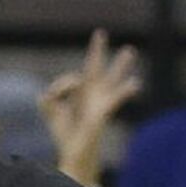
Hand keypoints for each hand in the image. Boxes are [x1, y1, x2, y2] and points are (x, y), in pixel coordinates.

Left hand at [39, 29, 140, 186]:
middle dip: (98, 51)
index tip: (55, 96)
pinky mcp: (104, 113)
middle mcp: (92, 95)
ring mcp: (100, 103)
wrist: (74, 153)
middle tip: (100, 33)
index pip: (74, 77)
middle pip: (96, 69)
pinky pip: (115, 99)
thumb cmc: (64, 133)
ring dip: (120, 66)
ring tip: (130, 50)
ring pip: (110, 80)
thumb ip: (51, 93)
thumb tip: (63, 87)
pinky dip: (124, 91)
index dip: (64, 84)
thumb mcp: (49, 108)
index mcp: (80, 94)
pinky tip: (136, 84)